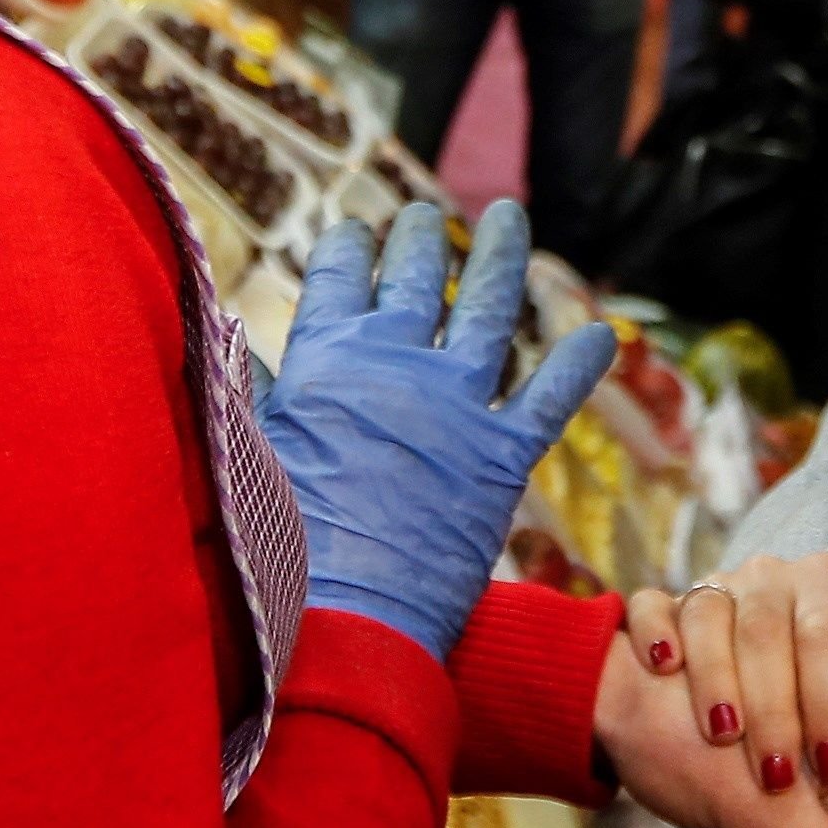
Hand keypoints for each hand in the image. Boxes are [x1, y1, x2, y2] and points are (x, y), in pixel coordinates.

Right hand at [255, 203, 613, 656]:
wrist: (342, 613)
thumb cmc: (278, 540)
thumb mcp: (249, 446)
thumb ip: (247, 384)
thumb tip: (223, 329)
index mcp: (327, 357)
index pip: (340, 277)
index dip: (350, 248)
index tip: (356, 230)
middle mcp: (397, 364)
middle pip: (416, 278)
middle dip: (420, 239)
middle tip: (425, 215)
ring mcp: (457, 405)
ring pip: (488, 309)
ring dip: (501, 258)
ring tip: (508, 214)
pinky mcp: (503, 456)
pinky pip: (550, 397)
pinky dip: (579, 364)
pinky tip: (603, 334)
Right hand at [616, 557, 827, 800]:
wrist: (785, 666)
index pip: (827, 632)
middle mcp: (771, 575)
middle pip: (765, 631)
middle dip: (773, 708)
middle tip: (777, 776)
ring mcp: (717, 585)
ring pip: (707, 615)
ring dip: (714, 677)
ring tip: (723, 735)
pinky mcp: (669, 603)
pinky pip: (652, 604)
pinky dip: (655, 630)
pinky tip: (663, 666)